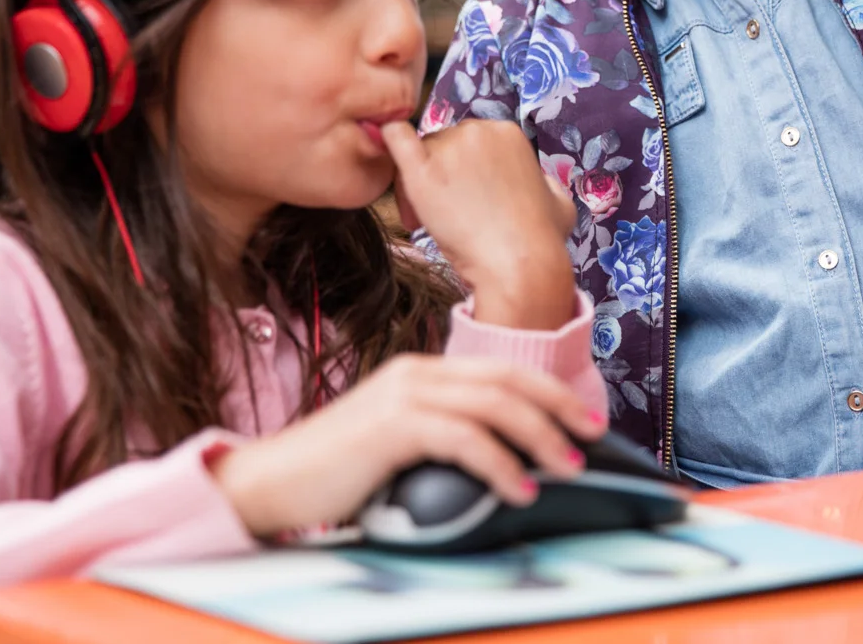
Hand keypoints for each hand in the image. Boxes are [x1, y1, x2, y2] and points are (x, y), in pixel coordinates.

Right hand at [211, 353, 606, 536]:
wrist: (269, 484)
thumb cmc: (335, 475)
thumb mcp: (400, 446)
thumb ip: (443, 439)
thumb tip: (501, 460)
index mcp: (421, 372)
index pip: (501, 370)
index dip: (549, 390)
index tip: (583, 419)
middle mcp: (417, 372)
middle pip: (508, 378)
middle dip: (559, 405)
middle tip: (593, 436)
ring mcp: (405, 394)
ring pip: (495, 404)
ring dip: (540, 437)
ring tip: (568, 468)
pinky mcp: (393, 426)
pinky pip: (465, 439)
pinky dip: (500, 465)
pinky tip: (518, 491)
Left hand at [383, 120, 576, 329]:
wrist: (519, 262)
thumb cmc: (541, 237)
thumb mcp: (558, 200)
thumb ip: (543, 184)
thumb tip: (538, 184)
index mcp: (508, 133)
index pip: (472, 143)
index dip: (466, 172)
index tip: (467, 204)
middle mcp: (478, 130)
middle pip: (444, 144)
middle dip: (442, 176)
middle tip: (444, 216)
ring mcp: (449, 147)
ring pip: (421, 152)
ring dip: (419, 182)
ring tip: (424, 221)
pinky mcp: (422, 170)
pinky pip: (396, 139)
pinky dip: (391, 143)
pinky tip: (391, 159)